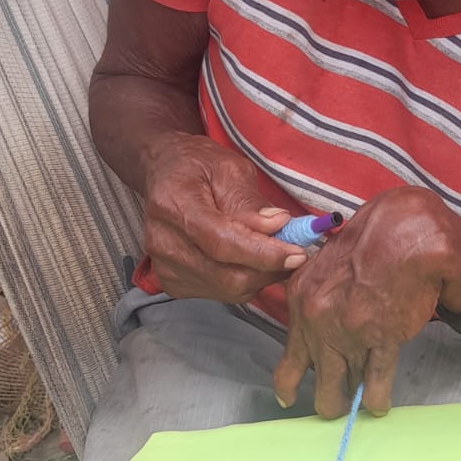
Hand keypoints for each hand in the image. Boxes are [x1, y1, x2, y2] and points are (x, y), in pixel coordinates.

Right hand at [142, 133, 303, 301]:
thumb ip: (250, 202)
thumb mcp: (229, 168)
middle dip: (269, 269)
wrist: (164, 173)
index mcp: (174, 205)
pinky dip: (243, 281)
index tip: (297, 253)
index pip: (222, 242)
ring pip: (228, 289)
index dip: (263, 253)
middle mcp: (163, 241)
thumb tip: (278, 226)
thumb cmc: (197, 166)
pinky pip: (220, 294)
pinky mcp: (172, 282)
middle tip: (294, 252)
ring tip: (271, 252)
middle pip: (226, 275)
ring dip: (259, 276)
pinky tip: (248, 260)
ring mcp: (164, 266)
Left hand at [273, 186, 460, 419]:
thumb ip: (314, 297)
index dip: (287, 384)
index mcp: (300, 300)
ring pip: (342, 389)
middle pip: (317, 382)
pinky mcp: (382, 341)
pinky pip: (375, 384)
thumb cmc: (369, 241)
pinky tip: (377, 405)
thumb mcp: (324, 263)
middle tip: (334, 403)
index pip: (288, 358)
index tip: (288, 397)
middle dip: (326, 400)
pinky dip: (376, 399)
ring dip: (352, 401)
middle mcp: (318, 322)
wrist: (404, 235)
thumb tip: (313, 326)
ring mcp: (350, 335)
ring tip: (359, 405)